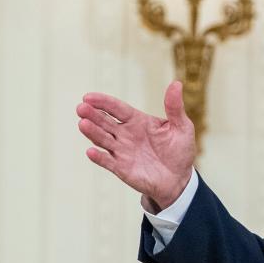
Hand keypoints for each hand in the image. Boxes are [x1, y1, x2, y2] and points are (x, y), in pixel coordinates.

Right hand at [77, 80, 196, 210]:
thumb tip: (176, 83)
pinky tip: (91, 152)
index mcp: (137, 121)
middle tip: (81, 108)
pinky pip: (108, 162)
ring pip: (103, 139)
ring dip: (92, 132)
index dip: (103, 102)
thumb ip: (175, 108)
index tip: (88, 97)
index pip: (117, 108)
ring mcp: (122, 151)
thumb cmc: (180, 151)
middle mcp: (125, 134)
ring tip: (83, 124)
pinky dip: (99, 157)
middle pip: (105, 122)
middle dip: (92, 114)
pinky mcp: (121, 168)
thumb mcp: (182, 127)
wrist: (180, 179)